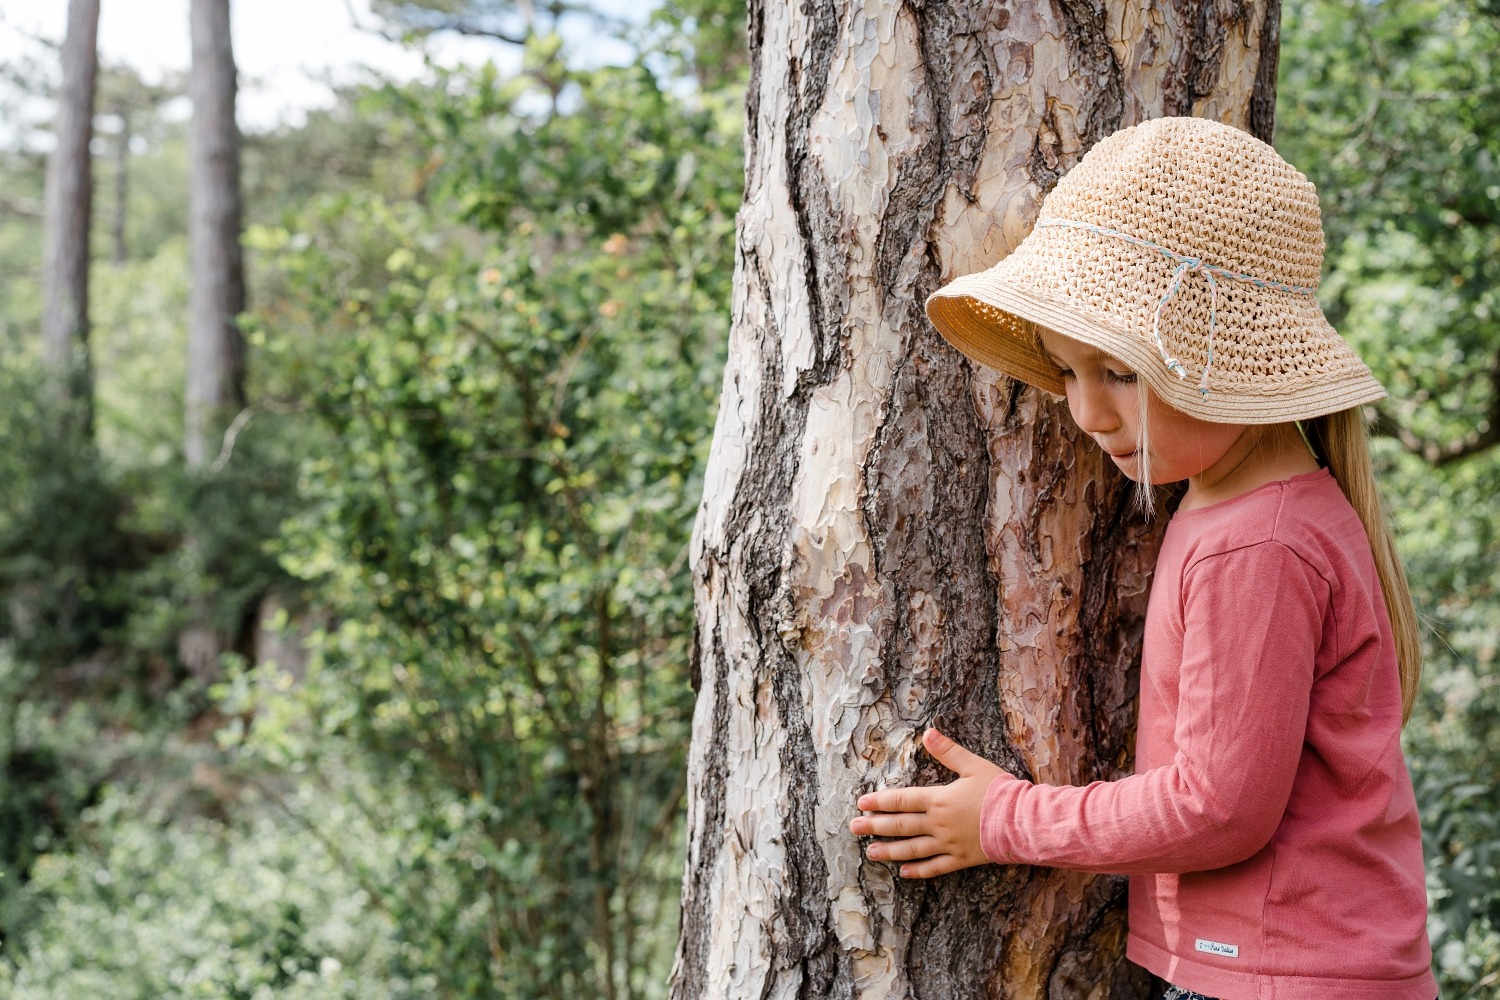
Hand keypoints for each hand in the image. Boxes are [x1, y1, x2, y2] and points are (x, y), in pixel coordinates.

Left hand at [848, 728, 1008, 877]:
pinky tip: (905, 873)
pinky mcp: (961, 859)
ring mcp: (948, 844)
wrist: (1023, 822)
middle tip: (853, 828)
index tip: (861, 804)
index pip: (901, 800)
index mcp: (938, 799)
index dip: (879, 802)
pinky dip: (919, 871)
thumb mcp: (973, 765)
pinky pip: (936, 868)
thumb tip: (928, 732)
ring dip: (890, 851)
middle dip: (875, 826)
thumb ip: (948, 751)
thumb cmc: (999, 791)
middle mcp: (938, 824)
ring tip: (871, 852)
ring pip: (912, 850)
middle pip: (900, 826)